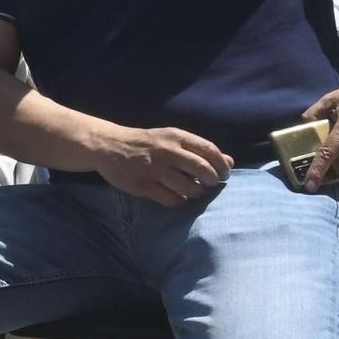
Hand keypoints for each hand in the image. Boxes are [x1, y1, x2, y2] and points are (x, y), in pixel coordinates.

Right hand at [92, 126, 232, 206]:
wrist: (109, 145)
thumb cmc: (146, 143)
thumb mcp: (172, 139)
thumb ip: (200, 150)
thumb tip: (230, 162)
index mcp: (175, 137)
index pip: (209, 150)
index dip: (222, 165)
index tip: (224, 174)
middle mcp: (166, 151)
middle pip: (203, 170)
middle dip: (212, 180)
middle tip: (209, 184)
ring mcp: (154, 169)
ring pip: (189, 187)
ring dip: (196, 192)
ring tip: (192, 190)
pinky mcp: (143, 185)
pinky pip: (172, 199)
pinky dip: (180, 201)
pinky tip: (177, 195)